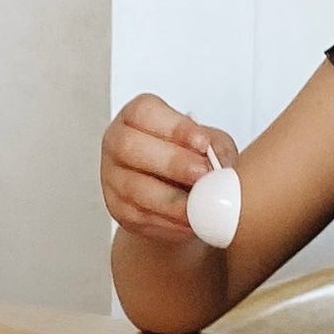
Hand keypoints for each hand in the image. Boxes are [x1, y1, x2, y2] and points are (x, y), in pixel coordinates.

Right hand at [101, 94, 238, 243]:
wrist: (177, 197)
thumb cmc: (190, 160)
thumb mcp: (208, 144)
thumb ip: (216, 147)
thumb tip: (221, 163)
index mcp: (135, 117)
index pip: (144, 112)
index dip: (174, 127)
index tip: (202, 143)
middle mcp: (116, 142)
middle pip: (130, 147)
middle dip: (170, 162)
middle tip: (202, 174)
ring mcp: (112, 177)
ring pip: (133, 187)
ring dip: (170, 198)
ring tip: (199, 204)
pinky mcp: (117, 208)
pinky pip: (137, 215)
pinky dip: (167, 221)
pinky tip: (188, 221)